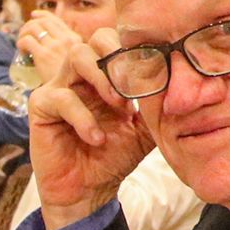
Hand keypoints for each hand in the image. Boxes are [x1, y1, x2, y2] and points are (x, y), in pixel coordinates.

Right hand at [25, 20, 153, 227]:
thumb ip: (158, 106)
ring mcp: (58, 87)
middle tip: (133, 87)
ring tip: (118, 106)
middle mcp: (80, 75)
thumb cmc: (112, 158)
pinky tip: (97, 138)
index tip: (153, 78)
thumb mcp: (144, 130)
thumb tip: (188, 88)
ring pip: (76, 56)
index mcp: (104, 75)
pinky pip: (62, 99)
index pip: (117, 41)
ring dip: (102, 78)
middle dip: (118, 57)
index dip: (135, 53)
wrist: (88, 191)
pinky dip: (84, 118)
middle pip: (95, 38)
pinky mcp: (41, 107)